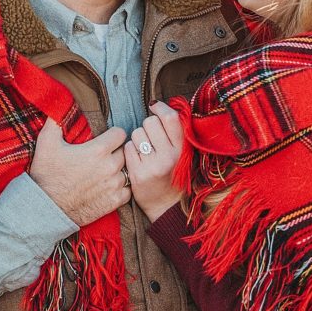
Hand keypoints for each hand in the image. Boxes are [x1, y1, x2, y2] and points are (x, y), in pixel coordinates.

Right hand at [28, 118, 129, 226]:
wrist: (46, 208)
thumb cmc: (46, 175)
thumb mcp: (47, 144)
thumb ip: (55, 121)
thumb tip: (57, 105)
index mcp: (98, 150)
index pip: (121, 133)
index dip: (114, 134)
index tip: (108, 138)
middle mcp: (110, 166)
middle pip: (126, 151)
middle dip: (118, 151)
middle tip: (107, 155)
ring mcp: (114, 185)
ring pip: (128, 171)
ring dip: (120, 170)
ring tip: (108, 171)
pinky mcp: (114, 202)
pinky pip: (128, 191)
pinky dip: (122, 188)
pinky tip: (111, 186)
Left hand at [125, 101, 183, 221]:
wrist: (167, 206)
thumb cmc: (173, 173)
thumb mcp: (182, 153)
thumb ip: (174, 132)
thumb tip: (157, 104)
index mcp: (183, 149)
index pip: (170, 118)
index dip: (160, 108)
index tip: (154, 107)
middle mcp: (169, 156)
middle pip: (150, 122)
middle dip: (147, 127)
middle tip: (152, 140)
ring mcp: (153, 165)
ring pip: (137, 133)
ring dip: (138, 139)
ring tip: (145, 152)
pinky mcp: (138, 174)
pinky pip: (128, 148)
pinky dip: (130, 151)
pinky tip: (137, 160)